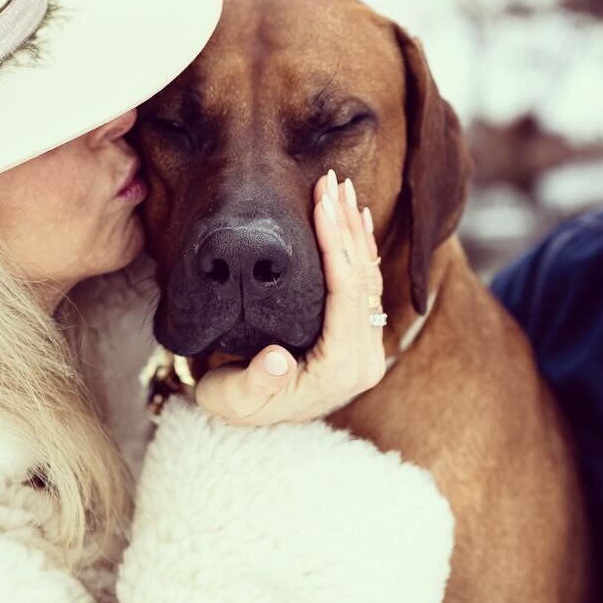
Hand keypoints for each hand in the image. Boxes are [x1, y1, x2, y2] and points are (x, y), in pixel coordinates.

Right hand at [194, 169, 385, 425]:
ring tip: (343, 187)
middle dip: (348, 226)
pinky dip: (360, 247)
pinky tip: (356, 217)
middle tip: (333, 181)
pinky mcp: (361, 337)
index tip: (322, 204)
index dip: (337, 246)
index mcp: (341, 370)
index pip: (346, 295)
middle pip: (364, 280)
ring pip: (369, 278)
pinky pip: (367, 285)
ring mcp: (367, 348)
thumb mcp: (233, 401)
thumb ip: (254, 385)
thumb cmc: (236, 407)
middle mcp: (364, 359)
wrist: (251, 421)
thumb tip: (274, 362)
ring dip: (356, 230)